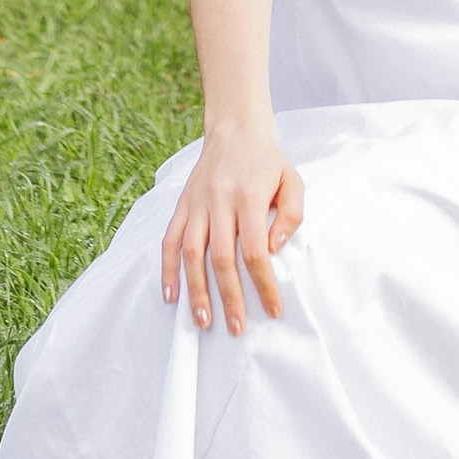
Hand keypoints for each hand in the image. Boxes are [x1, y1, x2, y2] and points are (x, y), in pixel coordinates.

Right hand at [161, 117, 304, 333]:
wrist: (235, 129)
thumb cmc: (268, 162)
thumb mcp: (293, 181)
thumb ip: (291, 216)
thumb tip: (273, 250)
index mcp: (249, 197)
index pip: (254, 251)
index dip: (263, 284)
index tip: (273, 310)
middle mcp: (218, 201)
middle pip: (220, 258)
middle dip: (229, 297)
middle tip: (236, 328)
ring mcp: (196, 203)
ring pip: (190, 253)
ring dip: (195, 290)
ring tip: (201, 321)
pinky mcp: (181, 204)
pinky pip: (169, 239)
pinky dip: (166, 268)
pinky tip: (170, 295)